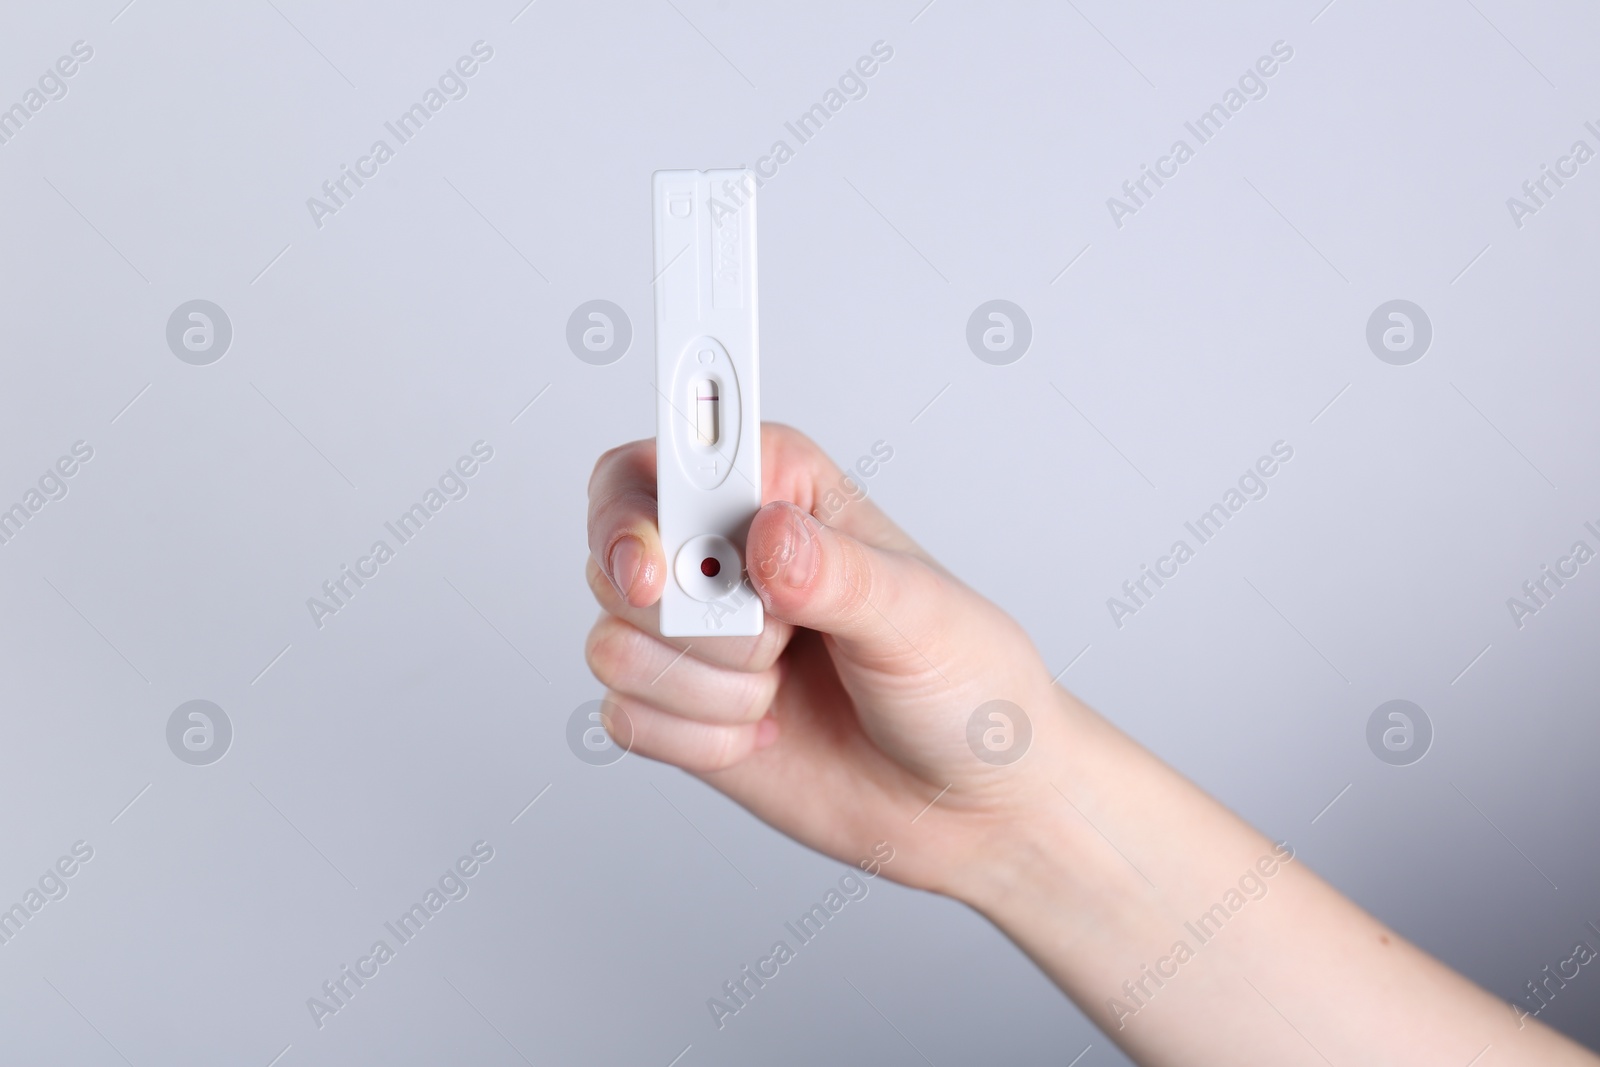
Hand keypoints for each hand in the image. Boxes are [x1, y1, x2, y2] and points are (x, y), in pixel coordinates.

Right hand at [584, 423, 1063, 894]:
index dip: (633, 509)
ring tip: (781, 688)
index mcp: (781, 491)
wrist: (968, 801)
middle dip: (693, 621)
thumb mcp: (919, 615)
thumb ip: (836, 572)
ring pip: (613, 644)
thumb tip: (768, 538)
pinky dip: (698, 739)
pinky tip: (764, 734)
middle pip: (617, 558)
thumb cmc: (963, 684)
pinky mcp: (679, 708)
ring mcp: (696, 634)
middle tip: (776, 639)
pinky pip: (625, 715)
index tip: (656, 569)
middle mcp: (723, 553)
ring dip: (706, 687)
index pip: (661, 462)